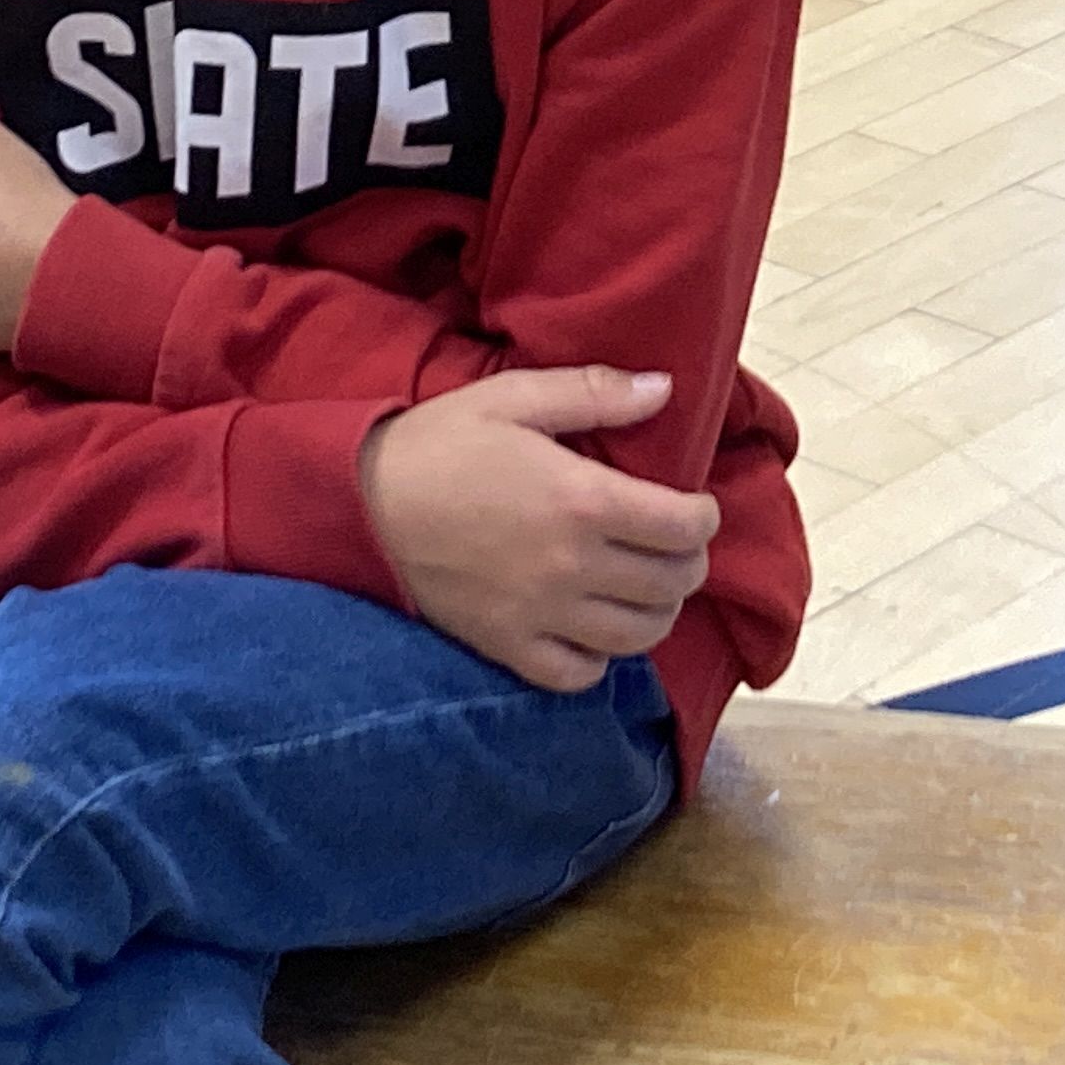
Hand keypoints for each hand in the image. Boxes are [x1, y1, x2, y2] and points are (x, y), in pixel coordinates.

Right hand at [360, 365, 719, 690]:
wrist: (359, 504)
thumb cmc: (440, 442)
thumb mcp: (513, 396)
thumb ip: (594, 393)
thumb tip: (664, 389)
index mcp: (582, 500)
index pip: (683, 527)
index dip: (705, 518)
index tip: (697, 508)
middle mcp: (572, 566)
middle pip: (671, 584)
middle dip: (688, 562)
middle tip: (675, 543)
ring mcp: (541, 615)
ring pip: (637, 636)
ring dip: (657, 611)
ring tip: (646, 586)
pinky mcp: (507, 647)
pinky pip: (579, 675)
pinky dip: (600, 659)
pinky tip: (594, 628)